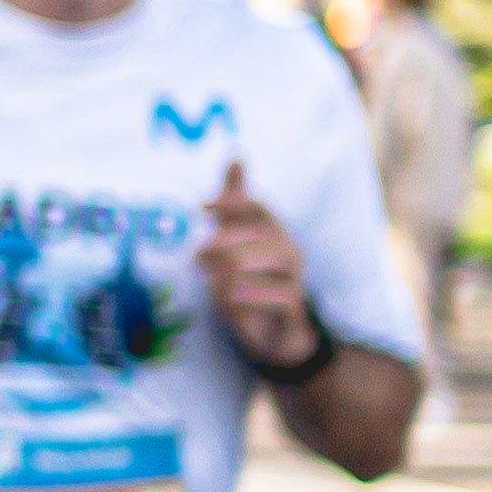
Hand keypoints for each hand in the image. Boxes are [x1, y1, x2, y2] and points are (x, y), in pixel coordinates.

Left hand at [198, 161, 319, 370]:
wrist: (275, 334)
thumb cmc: (251, 281)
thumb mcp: (237, 242)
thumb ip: (233, 205)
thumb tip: (236, 156)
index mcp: (271, 231)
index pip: (257, 206)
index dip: (232, 202)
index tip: (202, 206)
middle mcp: (287, 249)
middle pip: (262, 232)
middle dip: (227, 240)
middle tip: (197, 253)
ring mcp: (294, 277)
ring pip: (275, 258)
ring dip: (238, 264)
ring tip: (210, 275)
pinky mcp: (294, 306)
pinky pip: (281, 294)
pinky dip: (254, 294)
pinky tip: (229, 295)